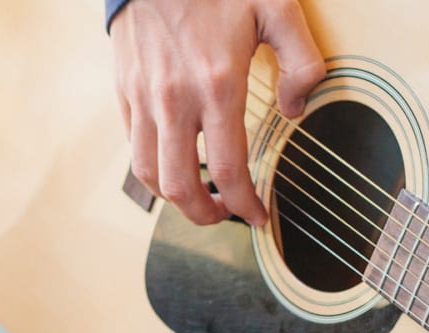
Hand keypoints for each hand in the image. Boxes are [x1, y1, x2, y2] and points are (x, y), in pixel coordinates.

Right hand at [111, 0, 324, 225]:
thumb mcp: (278, 8)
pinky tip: (177, 160)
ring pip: (150, 174)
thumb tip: (297, 109)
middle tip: (226, 214)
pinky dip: (154, 165)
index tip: (258, 216)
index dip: (246, 205)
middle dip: (205, 215)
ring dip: (174, 198)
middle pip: (180, 187)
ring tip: (199, 197)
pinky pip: (135, 146)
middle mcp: (175, 100)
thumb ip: (302, 62)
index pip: (229, 169)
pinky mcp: (125, 92)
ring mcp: (145, 99)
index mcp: (217, 85)